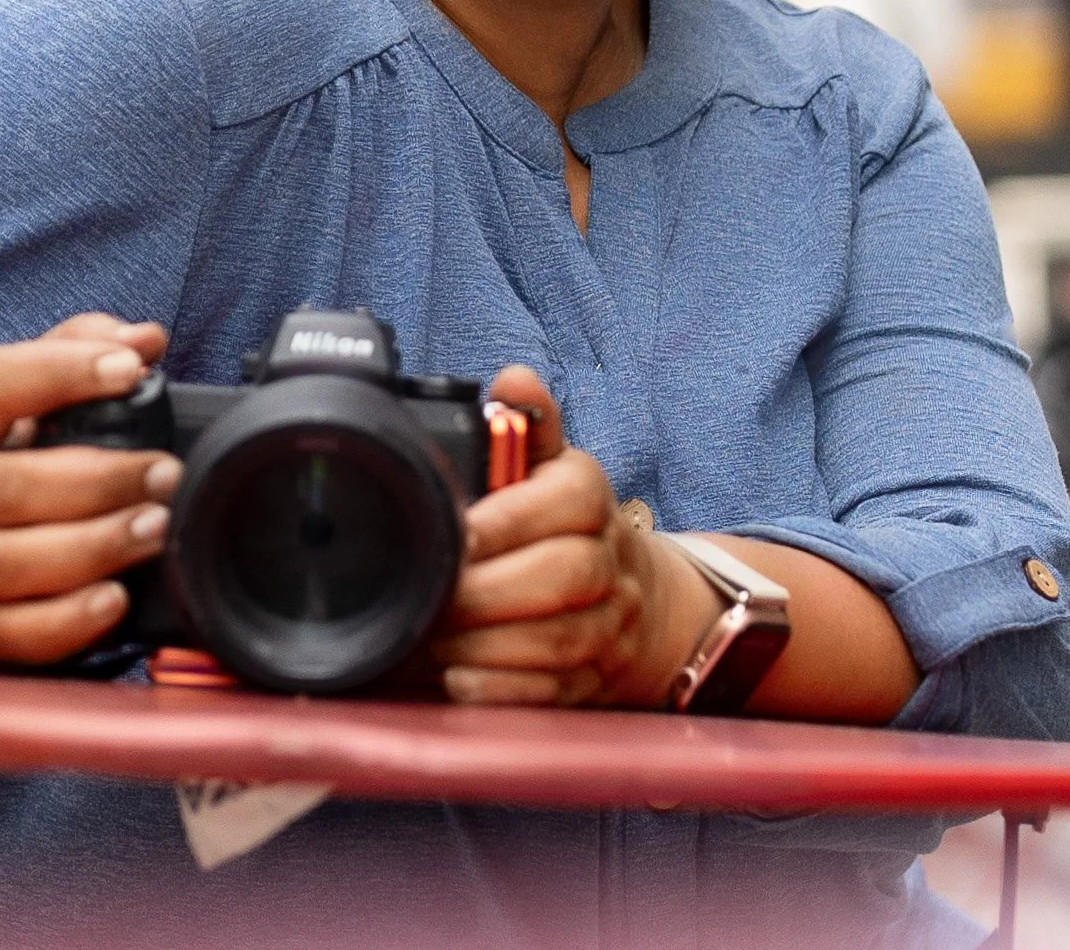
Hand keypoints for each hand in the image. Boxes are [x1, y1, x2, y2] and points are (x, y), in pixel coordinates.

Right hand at [0, 312, 181, 665]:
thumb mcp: (12, 389)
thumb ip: (77, 348)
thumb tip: (145, 339)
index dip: (61, 372)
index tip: (130, 370)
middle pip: (9, 487)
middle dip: (100, 480)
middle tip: (165, 472)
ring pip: (10, 564)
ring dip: (94, 546)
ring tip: (156, 526)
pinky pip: (12, 634)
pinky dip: (68, 620)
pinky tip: (115, 596)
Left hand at [432, 366, 712, 707]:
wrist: (635, 595)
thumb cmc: (567, 519)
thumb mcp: (552, 463)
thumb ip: (527, 424)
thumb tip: (513, 379)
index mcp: (590, 496)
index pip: (567, 503)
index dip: (509, 520)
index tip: (457, 533)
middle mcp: (609, 559)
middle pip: (564, 577)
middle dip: (490, 591)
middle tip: (434, 594)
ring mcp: (610, 624)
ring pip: (558, 639)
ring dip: (489, 644)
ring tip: (434, 639)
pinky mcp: (594, 678)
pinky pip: (554, 690)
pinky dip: (504, 689)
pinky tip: (460, 681)